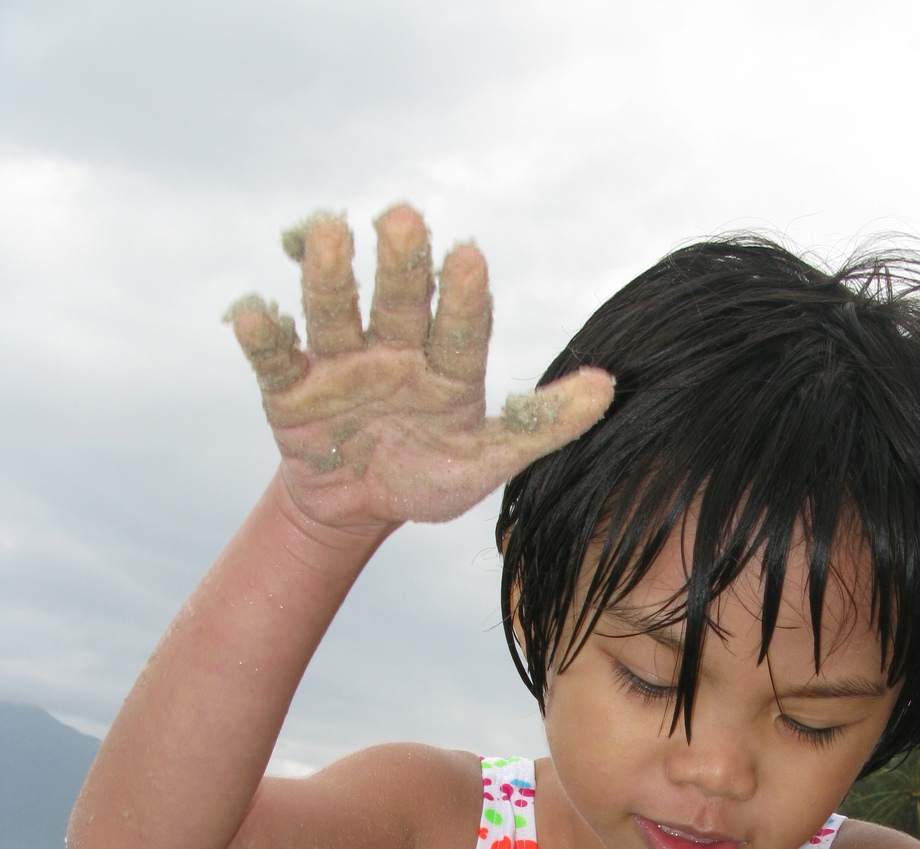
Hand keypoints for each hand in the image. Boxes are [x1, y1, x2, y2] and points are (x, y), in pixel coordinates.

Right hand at [226, 206, 612, 531]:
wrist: (363, 505)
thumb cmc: (432, 473)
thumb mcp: (489, 460)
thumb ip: (541, 423)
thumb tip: (608, 387)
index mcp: (446, 364)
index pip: (459, 326)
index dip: (462, 296)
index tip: (469, 257)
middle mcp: (394, 348)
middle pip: (397, 302)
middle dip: (399, 264)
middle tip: (402, 219)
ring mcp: (340, 362)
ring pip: (335, 313)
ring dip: (330, 277)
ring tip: (327, 233)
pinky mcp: (290, 386)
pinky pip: (277, 357)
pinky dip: (264, 336)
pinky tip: (257, 313)